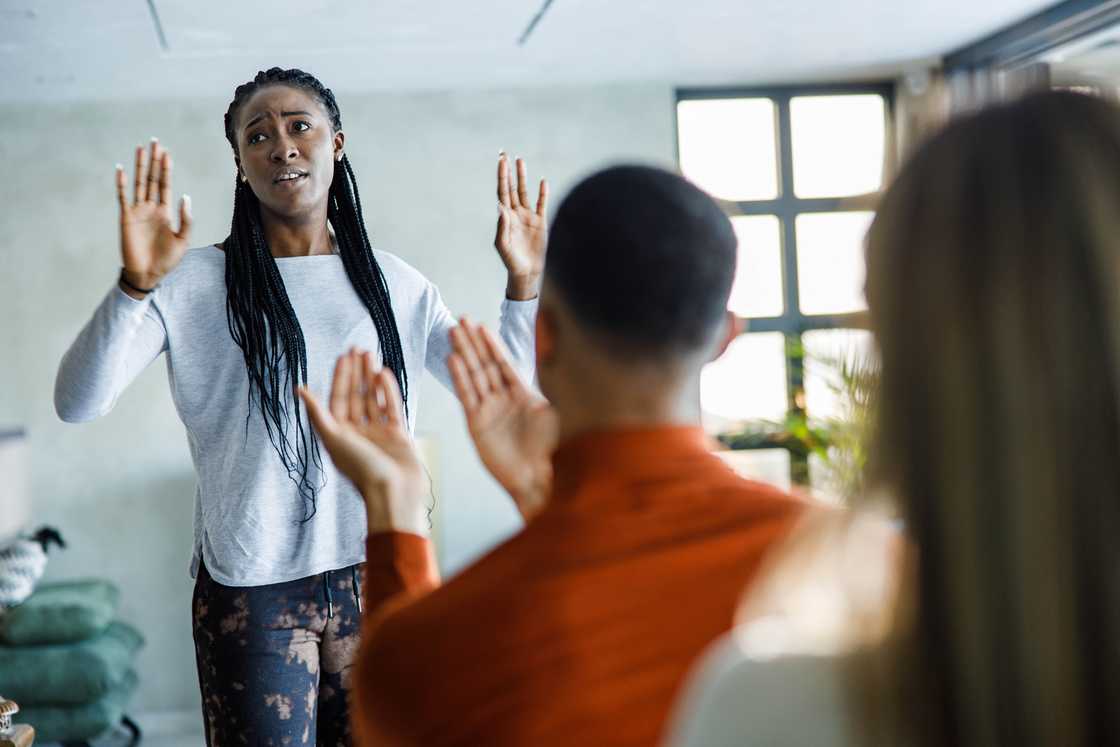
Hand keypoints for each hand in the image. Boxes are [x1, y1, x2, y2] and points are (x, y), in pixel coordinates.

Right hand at [116, 139, 191, 293]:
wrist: (148, 274)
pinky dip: (121, 183)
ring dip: (139, 166)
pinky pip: (122, 197)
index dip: (166, 169)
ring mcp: (138, 211)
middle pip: (153, 179)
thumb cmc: (167, 260)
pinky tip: (121, 169)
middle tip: (155, 142)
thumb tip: (185, 196)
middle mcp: (152, 208)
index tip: (167, 153)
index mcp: (166, 212)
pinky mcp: (126, 218)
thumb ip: (186, 219)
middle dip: (154, 161)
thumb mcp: (183, 240)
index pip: (166, 185)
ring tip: (141, 149)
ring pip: (139, 183)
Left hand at [298, 350, 428, 535]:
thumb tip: (299, 388)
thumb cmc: (362, 470)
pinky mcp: (398, 435)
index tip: (344, 356)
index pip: (339, 399)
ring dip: (371, 378)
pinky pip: (392, 408)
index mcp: (340, 434)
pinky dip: (389, 391)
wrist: (395, 492)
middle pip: (356, 396)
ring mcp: (379, 433)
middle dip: (356, 373)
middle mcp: (358, 432)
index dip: (340, 377)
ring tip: (372, 355)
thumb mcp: (334, 439)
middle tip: (358, 349)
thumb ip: (318, 413)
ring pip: (374, 399)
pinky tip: (385, 375)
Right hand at [448, 319, 556, 520]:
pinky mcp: (476, 422)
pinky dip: (459, 377)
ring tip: (453, 332)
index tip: (482, 326)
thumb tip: (550, 361)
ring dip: (463, 353)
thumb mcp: (549, 414)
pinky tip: (452, 360)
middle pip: (485, 364)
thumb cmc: (546, 449)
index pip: (504, 363)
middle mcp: (503, 398)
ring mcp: (488, 409)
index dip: (493, 344)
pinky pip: (466, 395)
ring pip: (473, 375)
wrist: (533, 477)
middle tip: (461, 319)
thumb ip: (541, 389)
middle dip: (474, 342)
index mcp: (523, 394)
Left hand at [494, 153, 547, 299]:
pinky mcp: (541, 222)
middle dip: (509, 171)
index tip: (500, 161)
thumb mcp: (503, 245)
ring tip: (521, 160)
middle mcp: (516, 213)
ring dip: (523, 177)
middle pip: (512, 187)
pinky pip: (541, 204)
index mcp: (505, 217)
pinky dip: (542, 193)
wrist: (527, 272)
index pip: (502, 191)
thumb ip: (501, 225)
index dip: (501, 176)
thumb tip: (499, 205)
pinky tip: (542, 181)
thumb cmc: (511, 261)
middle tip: (505, 154)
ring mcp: (528, 217)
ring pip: (525, 192)